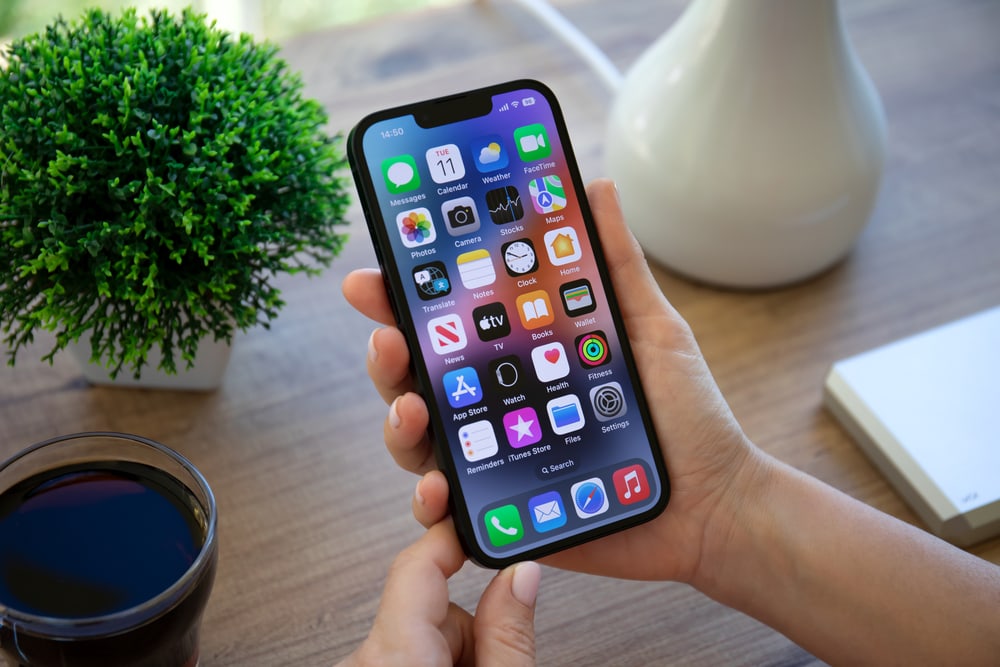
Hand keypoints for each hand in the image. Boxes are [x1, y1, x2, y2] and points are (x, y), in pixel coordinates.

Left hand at [337, 521, 538, 665]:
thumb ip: (509, 636)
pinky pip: (408, 656)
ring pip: (422, 635)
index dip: (457, 535)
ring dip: (456, 655)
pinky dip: (435, 666)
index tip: (493, 522)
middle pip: (431, 607)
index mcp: (394, 657)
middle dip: (472, 629)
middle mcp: (365, 662)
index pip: (419, 562)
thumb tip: (521, 576)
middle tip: (497, 661)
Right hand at [342, 179, 767, 582]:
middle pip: (419, 378)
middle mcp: (500, 406)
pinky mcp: (506, 513)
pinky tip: (437, 487)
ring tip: (410, 407)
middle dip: (388, 355)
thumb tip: (598, 186)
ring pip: (420, 443)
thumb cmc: (687, 416)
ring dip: (397, 423)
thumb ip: (617, 264)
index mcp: (523, 358)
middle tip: (389, 337)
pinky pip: (450, 511)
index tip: (379, 272)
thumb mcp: (652, 329)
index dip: (408, 298)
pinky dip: (429, 502)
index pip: (452, 324)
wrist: (715, 505)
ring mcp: (498, 459)